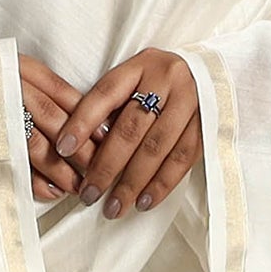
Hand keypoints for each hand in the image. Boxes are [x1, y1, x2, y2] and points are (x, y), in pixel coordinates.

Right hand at [18, 53, 96, 202]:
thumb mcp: (20, 77)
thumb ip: (51, 95)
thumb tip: (96, 124)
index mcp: (19, 69)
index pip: (61, 94)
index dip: (89, 118)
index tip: (110, 139)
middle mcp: (5, 89)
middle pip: (53, 120)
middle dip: (82, 149)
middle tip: (102, 170)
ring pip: (35, 145)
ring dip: (62, 171)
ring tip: (80, 187)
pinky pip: (12, 165)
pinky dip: (35, 181)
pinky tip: (53, 191)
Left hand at [51, 47, 200, 219]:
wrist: (207, 72)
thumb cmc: (158, 82)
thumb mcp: (133, 79)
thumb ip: (109, 106)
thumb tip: (76, 148)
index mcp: (141, 65)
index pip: (105, 94)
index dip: (82, 122)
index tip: (63, 149)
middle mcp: (168, 79)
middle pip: (131, 128)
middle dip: (106, 166)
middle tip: (89, 194)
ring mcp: (191, 101)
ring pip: (156, 148)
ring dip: (132, 182)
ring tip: (114, 207)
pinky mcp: (208, 123)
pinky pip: (182, 159)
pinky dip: (162, 184)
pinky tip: (144, 201)